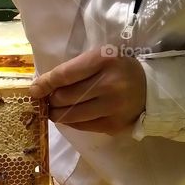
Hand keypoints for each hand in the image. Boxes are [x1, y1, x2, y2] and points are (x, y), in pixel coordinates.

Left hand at [29, 48, 146, 133]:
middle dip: (52, 100)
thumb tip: (40, 87)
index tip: (34, 90)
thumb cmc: (117, 68)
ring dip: (57, 113)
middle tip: (50, 100)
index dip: (45, 84)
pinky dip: (72, 122)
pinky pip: (82, 126)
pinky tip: (72, 116)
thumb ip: (72, 69)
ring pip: (71, 115)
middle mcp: (109, 84)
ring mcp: (113, 107)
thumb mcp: (99, 58)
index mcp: (103, 60)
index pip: (64, 75)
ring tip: (56, 110)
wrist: (150, 88)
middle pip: (65, 97)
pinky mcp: (114, 125)